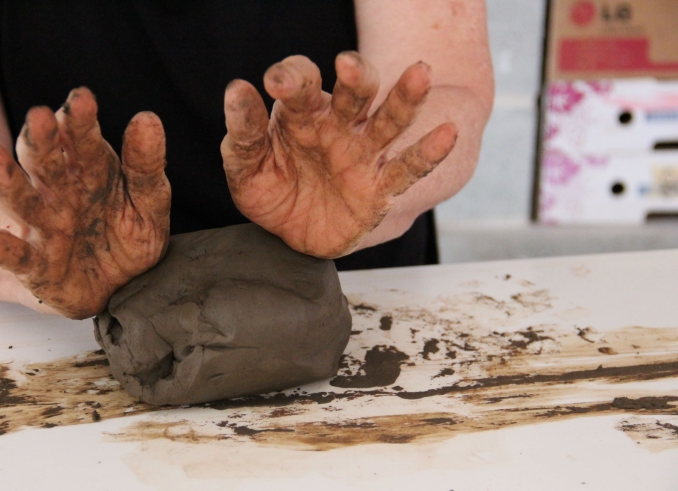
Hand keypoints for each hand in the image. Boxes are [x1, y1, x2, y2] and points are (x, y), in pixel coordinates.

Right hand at [0, 88, 170, 318]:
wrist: (121, 283)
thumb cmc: (129, 233)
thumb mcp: (149, 200)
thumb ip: (146, 164)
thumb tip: (148, 119)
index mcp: (89, 169)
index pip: (82, 139)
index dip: (80, 120)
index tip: (82, 100)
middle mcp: (60, 192)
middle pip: (45, 161)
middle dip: (41, 139)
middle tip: (39, 117)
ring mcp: (43, 226)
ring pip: (20, 199)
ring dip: (5, 179)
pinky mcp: (35, 264)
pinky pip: (9, 254)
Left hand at [221, 51, 456, 257]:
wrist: (295, 232)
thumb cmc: (272, 189)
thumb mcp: (246, 166)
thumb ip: (244, 132)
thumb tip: (237, 90)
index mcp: (302, 114)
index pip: (303, 84)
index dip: (292, 78)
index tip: (276, 83)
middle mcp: (338, 126)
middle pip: (356, 93)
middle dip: (356, 76)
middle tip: (347, 65)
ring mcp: (363, 155)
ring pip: (390, 120)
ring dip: (405, 98)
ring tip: (420, 74)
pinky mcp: (381, 189)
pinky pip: (407, 168)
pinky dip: (428, 153)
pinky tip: (446, 134)